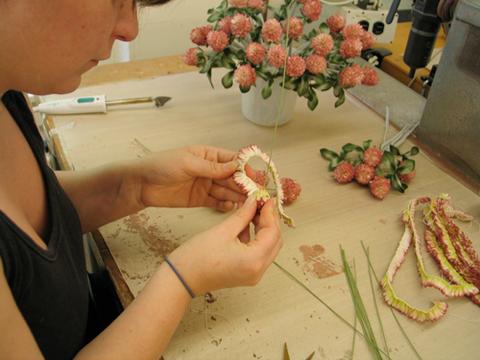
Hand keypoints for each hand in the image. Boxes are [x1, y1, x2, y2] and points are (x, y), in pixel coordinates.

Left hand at [136, 145, 245, 211]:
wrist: (141, 184)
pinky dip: (225, 205)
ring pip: (227, 191)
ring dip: (238, 195)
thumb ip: (213, 167)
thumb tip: (236, 165)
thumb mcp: (188, 163)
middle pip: (232, 177)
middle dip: (244, 184)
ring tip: (248, 202)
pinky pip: (217, 202)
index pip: (232, 160)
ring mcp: (206, 185)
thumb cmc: (162, 166)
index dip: (245, 168)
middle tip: (255, 193)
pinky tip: (232, 207)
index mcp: (209, 155)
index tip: (255, 176)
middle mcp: (210, 170)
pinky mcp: (200, 200)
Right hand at [167, 197, 281, 294]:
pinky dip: (255, 238)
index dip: (270, 213)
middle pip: (274, 241)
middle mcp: (258, 271)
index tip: (265, 198)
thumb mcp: (222, 231)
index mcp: (254, 261)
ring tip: (252, 210)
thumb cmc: (196, 259)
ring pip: (267, 246)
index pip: (272, 232)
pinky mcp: (246, 273)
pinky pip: (258, 253)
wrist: (181, 279)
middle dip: (269, 220)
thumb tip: (254, 201)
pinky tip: (245, 224)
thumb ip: (243, 215)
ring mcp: (252, 274)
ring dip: (262, 228)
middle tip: (260, 203)